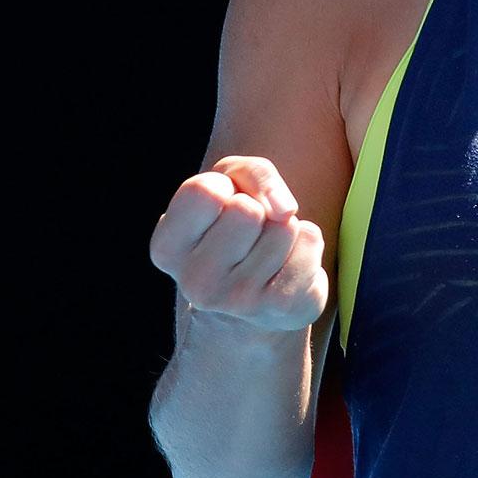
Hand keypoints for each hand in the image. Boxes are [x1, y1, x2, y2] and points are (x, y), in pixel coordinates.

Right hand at [148, 155, 328, 332]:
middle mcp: (195, 282)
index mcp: (167, 248)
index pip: (204, 192)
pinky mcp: (282, 305)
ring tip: (267, 251)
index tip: (223, 206)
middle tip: (249, 233)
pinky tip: (287, 266)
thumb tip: (284, 209)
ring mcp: (238, 299)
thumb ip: (251, 172)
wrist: (258, 298)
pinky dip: (306, 243)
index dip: (225, 187)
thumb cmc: (235, 225)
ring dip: (283, 228)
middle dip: (258, 209)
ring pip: (283, 225)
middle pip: (247, 210)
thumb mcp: (230, 182)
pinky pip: (310, 241)